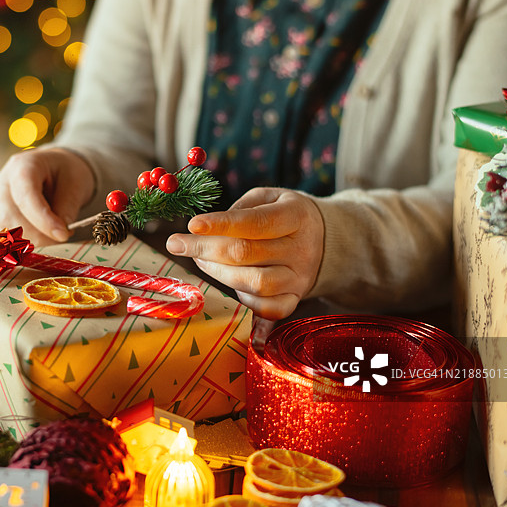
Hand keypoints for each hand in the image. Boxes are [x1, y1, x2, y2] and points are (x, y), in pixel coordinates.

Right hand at [0, 148, 94, 245]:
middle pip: (12, 216)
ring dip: (36, 240)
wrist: (56, 169)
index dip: (43, 220)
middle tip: (64, 235)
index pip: (25, 196)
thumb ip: (68, 207)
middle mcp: (4, 182)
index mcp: (22, 166)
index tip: (62, 234)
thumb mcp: (76, 182)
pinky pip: (9, 237)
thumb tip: (60, 233)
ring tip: (57, 232)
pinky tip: (46, 235)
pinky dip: (29, 242)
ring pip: (9, 231)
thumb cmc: (66, 171)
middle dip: (40, 234)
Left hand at [165, 188, 323, 319]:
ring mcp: (300, 279)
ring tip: (201, 260)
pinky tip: (227, 281)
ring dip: (217, 273)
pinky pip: (265, 308)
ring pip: (253, 283)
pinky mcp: (295, 300)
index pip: (255, 223)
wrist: (328, 242)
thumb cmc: (286, 215)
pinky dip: (241, 298)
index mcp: (297, 216)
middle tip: (178, 243)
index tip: (192, 225)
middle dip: (204, 249)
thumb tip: (206, 230)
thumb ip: (240, 209)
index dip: (220, 224)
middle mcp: (302, 249)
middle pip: (246, 253)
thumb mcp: (269, 198)